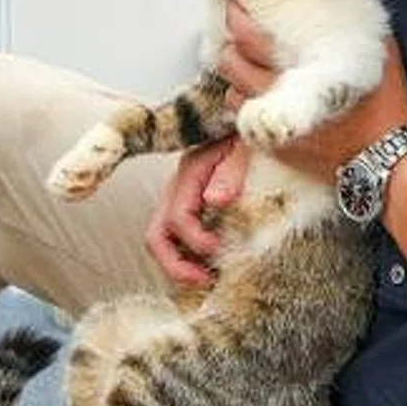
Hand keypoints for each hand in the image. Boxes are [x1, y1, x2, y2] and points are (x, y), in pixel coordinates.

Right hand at [146, 139, 248, 286]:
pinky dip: (188, 258)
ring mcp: (180, 199)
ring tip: (207, 279)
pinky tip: (211, 266)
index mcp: (190, 172)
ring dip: (180, 266)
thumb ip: (231, 172)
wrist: (249, 125)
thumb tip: (215, 200)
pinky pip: (177, 239)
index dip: (195, 240)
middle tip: (203, 280)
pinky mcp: (190, 207)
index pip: (178, 217)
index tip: (218, 249)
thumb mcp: (245, 148)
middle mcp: (178, 188)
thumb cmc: (249, 138)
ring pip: (162, 241)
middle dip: (174, 265)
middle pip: (156, 235)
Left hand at [215, 0, 406, 182]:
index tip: (237, 7)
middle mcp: (280, 95)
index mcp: (302, 68)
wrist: (384, 158)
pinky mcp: (275, 145)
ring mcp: (275, 122)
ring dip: (236, 79)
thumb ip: (358, 28)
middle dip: (231, 47)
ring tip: (246, 67)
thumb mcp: (381, 56)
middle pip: (233, 64)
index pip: (252, 38)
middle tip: (237, 36)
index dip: (238, 19)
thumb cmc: (385, 106)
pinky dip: (245, 105)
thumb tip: (345, 2)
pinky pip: (243, 120)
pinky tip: (256, 96)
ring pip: (232, 93)